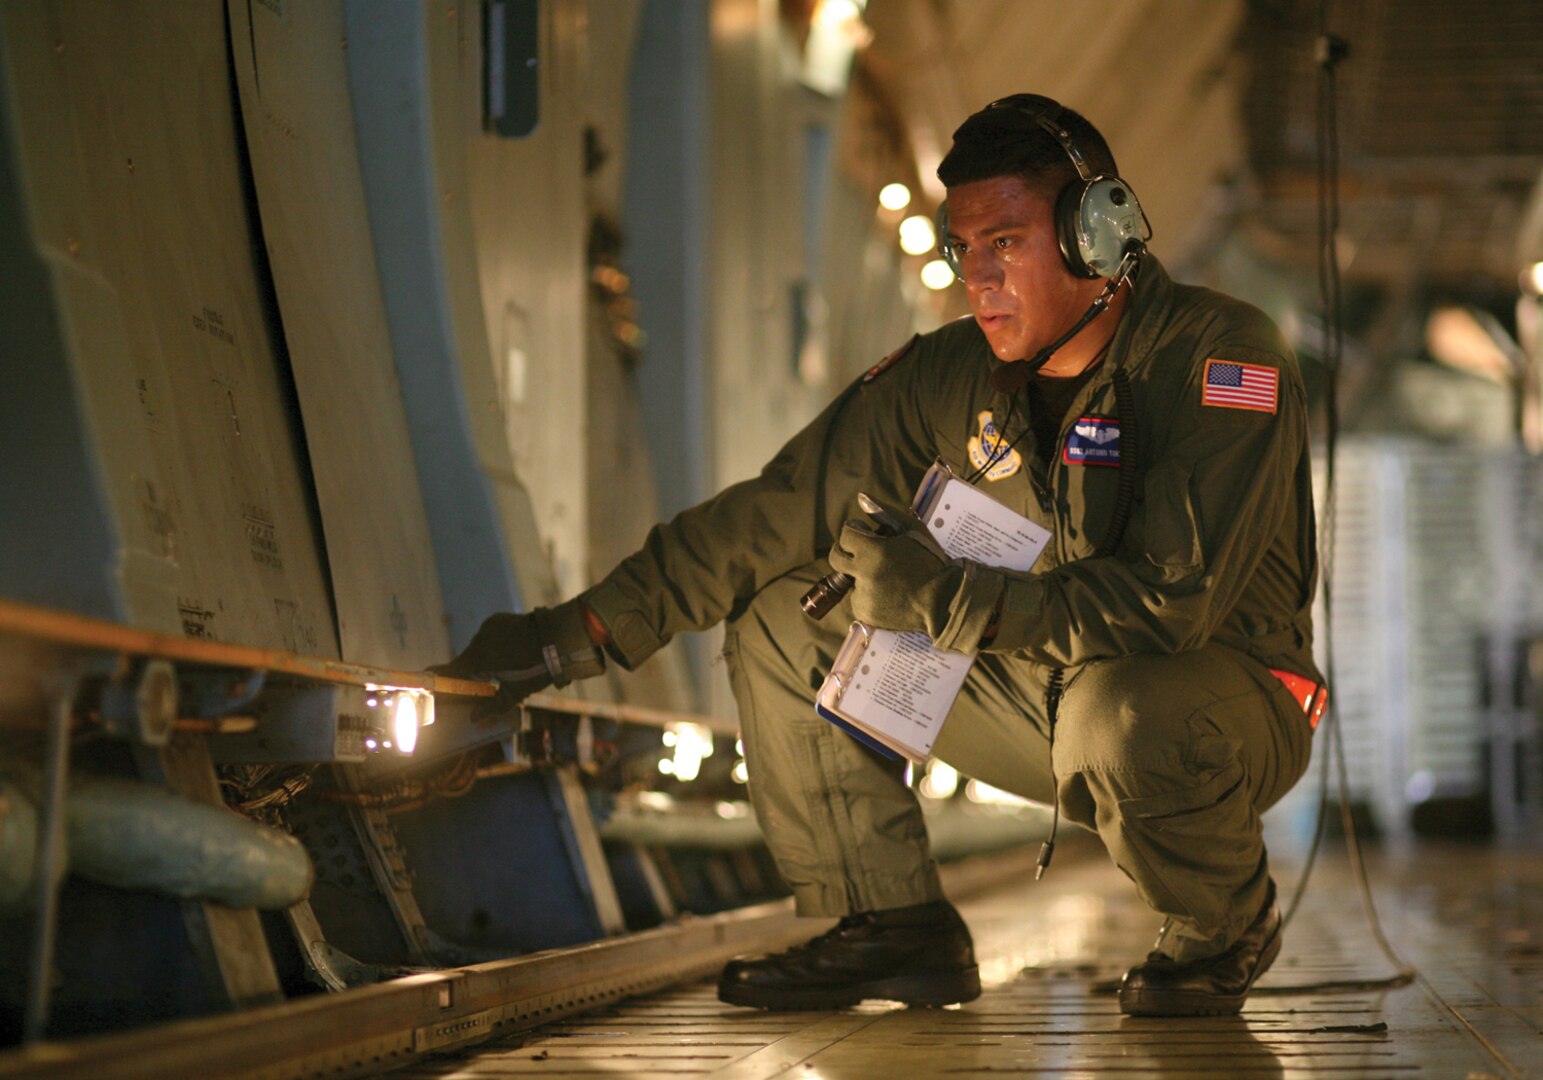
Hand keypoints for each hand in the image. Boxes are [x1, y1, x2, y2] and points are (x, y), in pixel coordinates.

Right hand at [429, 600, 605, 710]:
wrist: (560, 636)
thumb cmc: (538, 667)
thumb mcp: (518, 692)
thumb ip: (493, 706)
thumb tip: (474, 719)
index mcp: (480, 658)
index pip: (452, 670)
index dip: (439, 676)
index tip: (425, 677)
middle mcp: (480, 640)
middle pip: (466, 659)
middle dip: (469, 671)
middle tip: (478, 682)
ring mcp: (489, 626)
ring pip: (478, 646)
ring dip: (483, 657)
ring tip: (501, 666)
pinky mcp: (499, 619)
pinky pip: (489, 635)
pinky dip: (493, 644)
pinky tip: (506, 652)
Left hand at [828, 514, 963, 638]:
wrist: (944, 600)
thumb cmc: (930, 561)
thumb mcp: (912, 530)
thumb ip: (884, 512)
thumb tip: (860, 497)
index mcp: (873, 552)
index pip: (845, 535)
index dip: (854, 531)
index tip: (865, 533)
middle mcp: (863, 575)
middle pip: (836, 559)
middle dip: (846, 552)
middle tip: (864, 553)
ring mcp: (863, 596)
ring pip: (850, 580)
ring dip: (862, 575)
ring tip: (887, 578)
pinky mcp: (865, 613)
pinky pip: (859, 599)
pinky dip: (868, 595)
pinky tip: (888, 593)